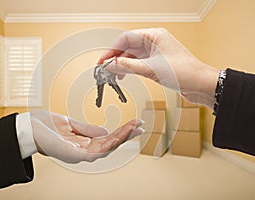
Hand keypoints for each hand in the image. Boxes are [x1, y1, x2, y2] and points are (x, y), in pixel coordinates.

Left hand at [30, 111, 143, 162]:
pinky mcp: (74, 155)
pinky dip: (110, 142)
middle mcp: (83, 151)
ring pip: (107, 147)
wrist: (28, 128)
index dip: (121, 132)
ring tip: (135, 127)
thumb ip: (87, 129)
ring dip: (122, 137)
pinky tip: (120, 135)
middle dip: (126, 135)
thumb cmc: (46, 127)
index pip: (107, 138)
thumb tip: (104, 131)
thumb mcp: (70, 124)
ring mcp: (79, 154)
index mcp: (83, 143)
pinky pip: (97, 150)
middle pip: (110, 144)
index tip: (134, 123)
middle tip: (141, 125)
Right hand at [98, 28, 218, 107]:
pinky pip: (139, 63)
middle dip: (116, 58)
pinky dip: (131, 69)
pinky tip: (125, 75)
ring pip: (133, 56)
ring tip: (114, 74)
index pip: (126, 38)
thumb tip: (111, 65)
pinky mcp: (158, 62)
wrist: (200, 85)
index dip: (112, 50)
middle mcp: (155, 42)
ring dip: (123, 65)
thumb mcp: (150, 69)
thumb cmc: (184, 72)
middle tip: (106, 68)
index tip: (103, 60)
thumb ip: (127, 67)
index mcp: (154, 36)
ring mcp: (156, 52)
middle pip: (128, 47)